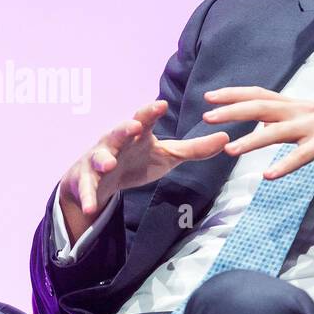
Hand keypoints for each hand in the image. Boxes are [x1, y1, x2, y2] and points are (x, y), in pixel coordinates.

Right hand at [59, 99, 230, 223]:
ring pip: (100, 156)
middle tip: (135, 125)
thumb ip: (194, 149)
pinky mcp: (86, 180)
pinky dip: (88, 197)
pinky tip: (90, 208)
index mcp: (136, 135)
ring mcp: (98, 160)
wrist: (99, 180)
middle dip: (125, 128)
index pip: (144, 119)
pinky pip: (88, 189)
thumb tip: (226, 139)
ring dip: (104, 158)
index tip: (161, 104)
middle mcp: (115, 142)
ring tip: (109, 163)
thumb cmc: (135, 161)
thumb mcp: (166, 155)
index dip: (151, 111)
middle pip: (119, 131)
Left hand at [201, 86, 313, 178]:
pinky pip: (303, 155)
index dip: (234, 94)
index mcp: (299, 106)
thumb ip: (289, 125)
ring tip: (230, 150)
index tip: (210, 96)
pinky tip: (269, 176)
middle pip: (262, 106)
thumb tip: (263, 130)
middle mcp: (304, 111)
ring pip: (278, 131)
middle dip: (233, 110)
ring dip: (252, 141)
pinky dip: (285, 165)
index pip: (261, 95)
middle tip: (207, 115)